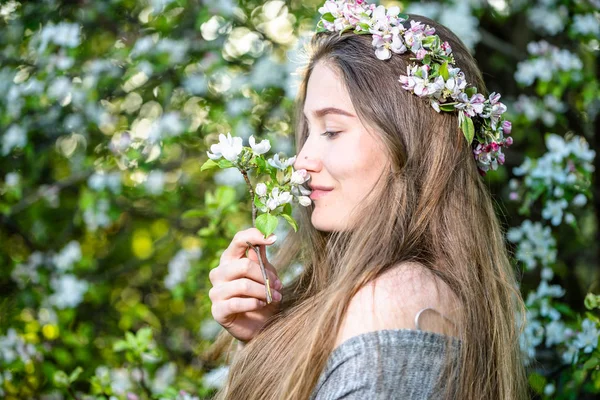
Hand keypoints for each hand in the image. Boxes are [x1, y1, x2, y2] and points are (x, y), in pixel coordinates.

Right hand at [208, 228, 282, 342]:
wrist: (260, 326)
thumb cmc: (262, 296)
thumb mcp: (266, 275)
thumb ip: (261, 259)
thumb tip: (263, 240)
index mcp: (230, 259)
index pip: (238, 240)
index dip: (255, 236)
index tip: (274, 239)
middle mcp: (219, 273)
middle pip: (243, 265)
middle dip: (265, 276)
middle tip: (278, 285)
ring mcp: (216, 292)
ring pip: (243, 285)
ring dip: (263, 291)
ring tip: (274, 297)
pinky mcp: (217, 310)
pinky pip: (237, 303)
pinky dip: (254, 303)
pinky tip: (261, 305)